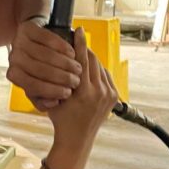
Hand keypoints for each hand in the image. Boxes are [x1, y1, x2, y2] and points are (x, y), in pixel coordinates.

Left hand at [7, 18, 81, 111]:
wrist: (34, 37)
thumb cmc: (39, 64)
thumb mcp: (39, 83)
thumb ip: (44, 98)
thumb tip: (53, 103)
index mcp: (14, 74)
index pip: (33, 86)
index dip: (52, 91)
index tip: (68, 93)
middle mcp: (13, 58)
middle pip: (41, 70)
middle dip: (62, 77)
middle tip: (76, 80)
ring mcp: (18, 41)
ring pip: (46, 55)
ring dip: (66, 64)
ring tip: (77, 68)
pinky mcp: (28, 28)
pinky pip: (48, 39)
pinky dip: (63, 47)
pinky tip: (72, 53)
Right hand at [47, 28, 118, 144]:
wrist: (77, 138)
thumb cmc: (61, 118)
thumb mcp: (54, 95)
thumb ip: (57, 78)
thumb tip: (59, 55)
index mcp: (83, 92)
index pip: (82, 60)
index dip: (80, 43)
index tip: (79, 30)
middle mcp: (99, 92)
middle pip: (93, 60)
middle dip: (84, 50)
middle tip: (76, 43)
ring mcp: (109, 94)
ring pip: (100, 66)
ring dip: (90, 61)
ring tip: (80, 59)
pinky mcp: (114, 96)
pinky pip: (105, 75)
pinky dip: (97, 72)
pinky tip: (89, 73)